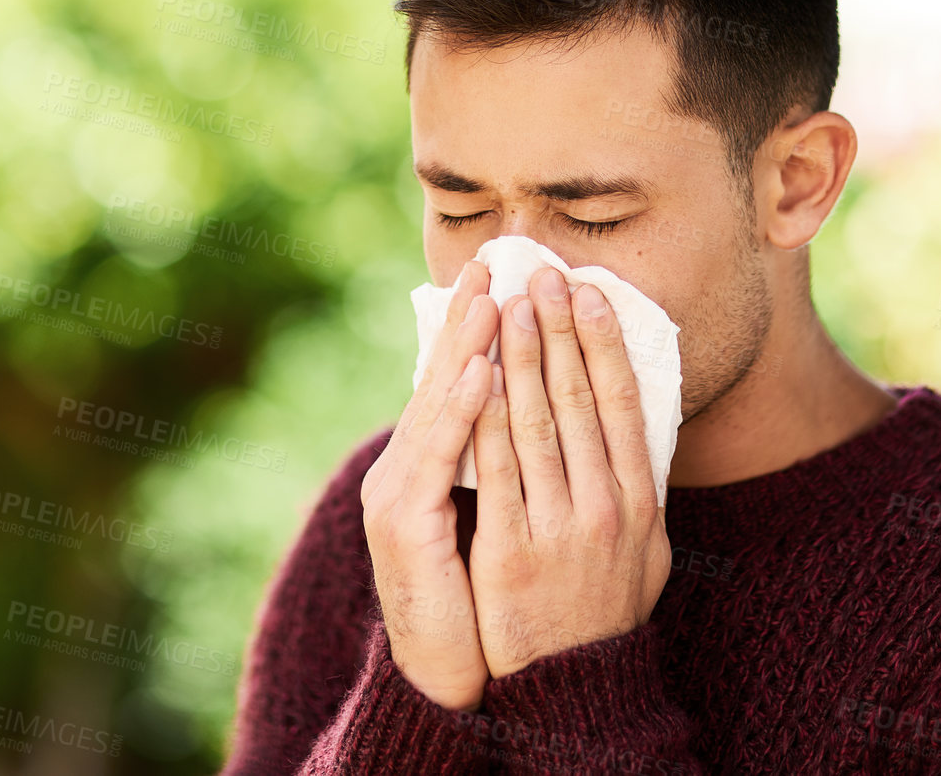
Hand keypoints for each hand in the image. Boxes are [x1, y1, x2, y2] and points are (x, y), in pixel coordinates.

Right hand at [361, 259, 499, 710]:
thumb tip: (541, 405)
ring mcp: (398, 493)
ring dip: (464, 348)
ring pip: (436, 406)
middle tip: (493, 260)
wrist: (451, 679)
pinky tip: (478, 375)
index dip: (477, 324)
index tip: (503, 272)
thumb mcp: (498, 516)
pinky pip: (436, 460)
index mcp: (431, 461)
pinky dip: (457, 413)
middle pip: (442, 379)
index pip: (458, 377)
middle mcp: (407, 467)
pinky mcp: (401, 525)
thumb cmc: (482, 599)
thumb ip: (507, 462)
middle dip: (469, 317)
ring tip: (490, 299)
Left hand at [468, 265, 670, 679]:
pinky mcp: (509, 554)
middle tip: (541, 272)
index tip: (588, 290)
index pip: (623, 402)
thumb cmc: (606, 613)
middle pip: (580, 400)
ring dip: (522, 356)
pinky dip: (486, 416)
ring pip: (537, 423)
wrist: (576, 696)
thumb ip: (640, 483)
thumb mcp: (647, 550)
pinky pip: (495, 471)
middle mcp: (606, 510)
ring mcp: (559, 532)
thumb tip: (640, 414)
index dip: (604, 341)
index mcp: (640, 502)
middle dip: (558, 329)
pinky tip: (477, 374)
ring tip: (508, 303)